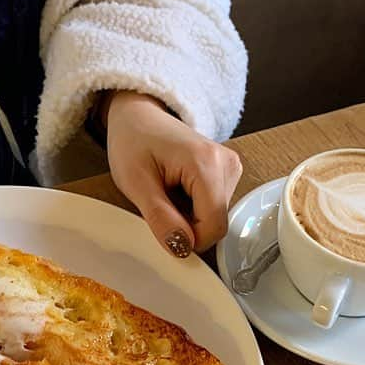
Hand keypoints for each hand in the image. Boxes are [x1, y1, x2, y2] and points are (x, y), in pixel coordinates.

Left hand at [104, 91, 242, 256]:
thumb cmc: (133, 141)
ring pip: (216, 217)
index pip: (213, 226)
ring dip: (190, 217)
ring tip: (167, 192)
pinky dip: (194, 207)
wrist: (138, 115)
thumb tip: (182, 248)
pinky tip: (177, 189)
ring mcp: (231, 166)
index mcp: (206, 163)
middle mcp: (227, 163)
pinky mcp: (228, 171)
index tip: (162, 229)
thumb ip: (160, 218)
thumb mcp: (135, 183)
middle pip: (217, 223)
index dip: (188, 240)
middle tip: (159, 203)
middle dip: (187, 226)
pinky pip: (215, 206)